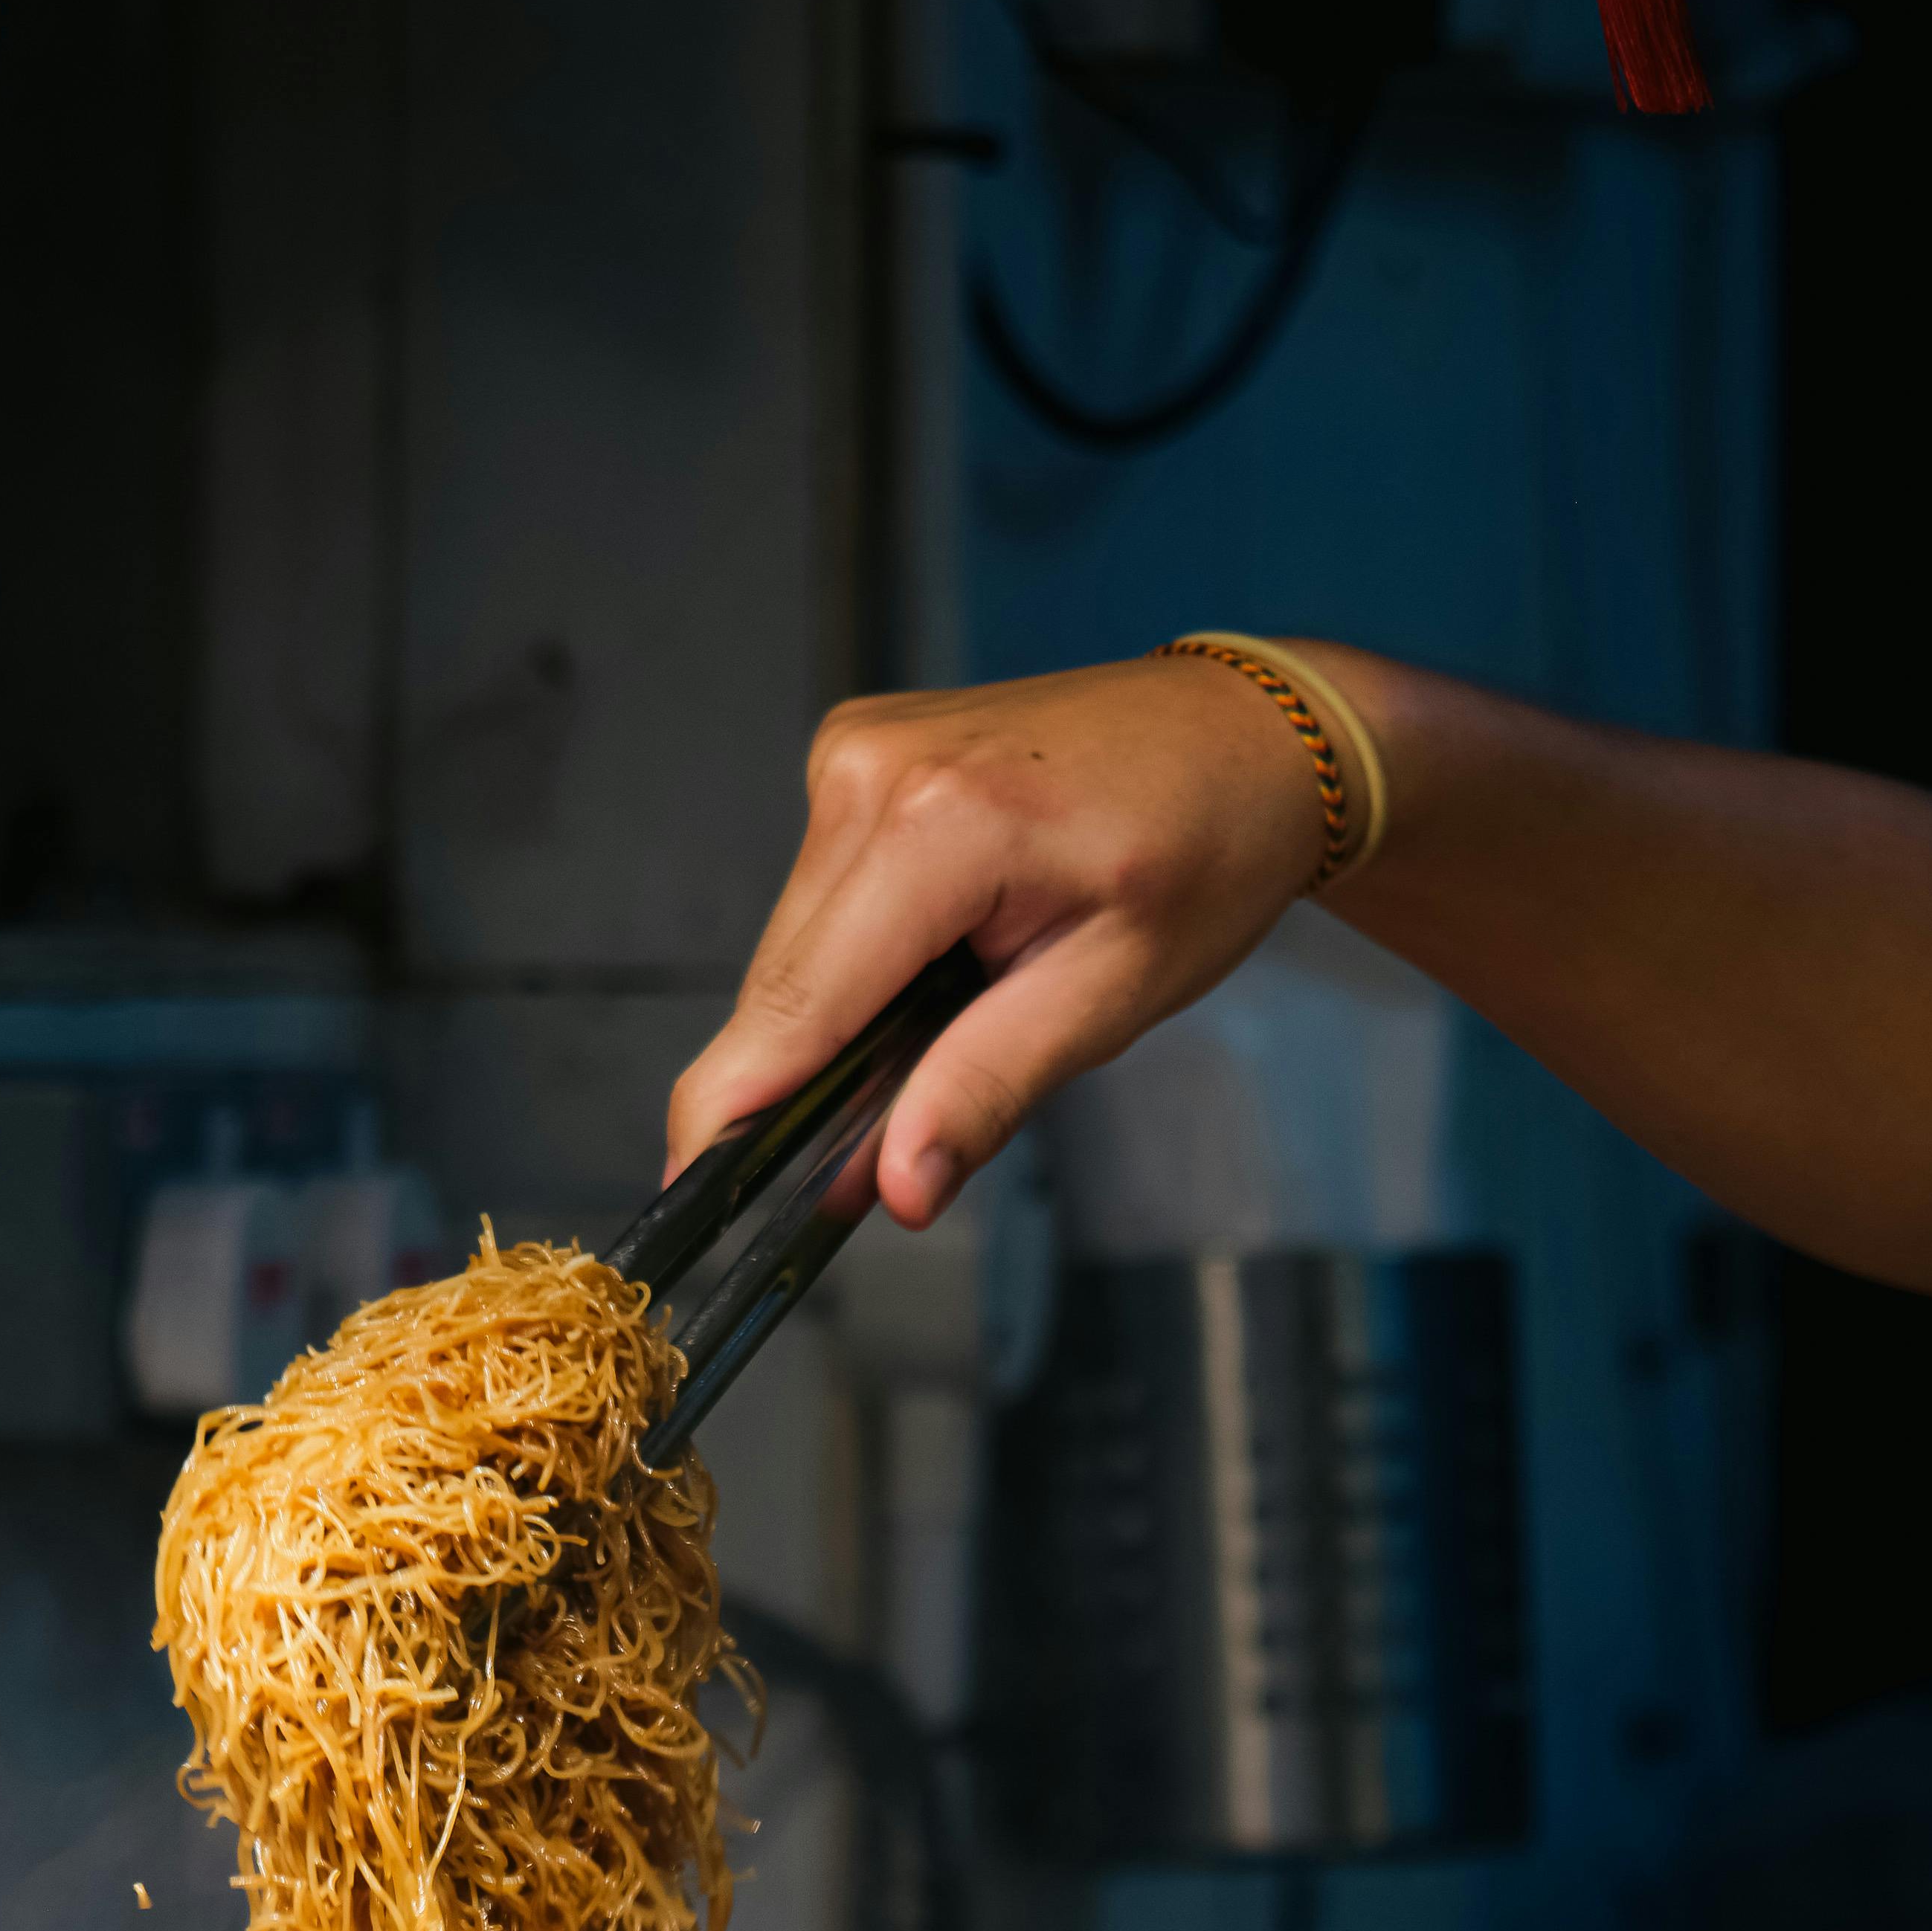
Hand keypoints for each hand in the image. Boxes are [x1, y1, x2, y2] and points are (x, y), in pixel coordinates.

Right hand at [665, 657, 1337, 1226]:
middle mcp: (868, 770)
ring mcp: (854, 751)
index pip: (795, 1003)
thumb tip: (895, 1187)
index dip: (733, 1111)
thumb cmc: (1205, 851)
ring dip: (837, 1023)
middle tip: (867, 1165)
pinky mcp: (856, 756)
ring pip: (795, 948)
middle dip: (801, 1084)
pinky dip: (857, 963)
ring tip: (941, 1041)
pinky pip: (823, 901)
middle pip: (781, 985)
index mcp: (938, 823)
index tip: (688, 1195)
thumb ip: (987, 1088)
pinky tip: (934, 973)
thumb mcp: (1112, 995)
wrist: (1243, 735)